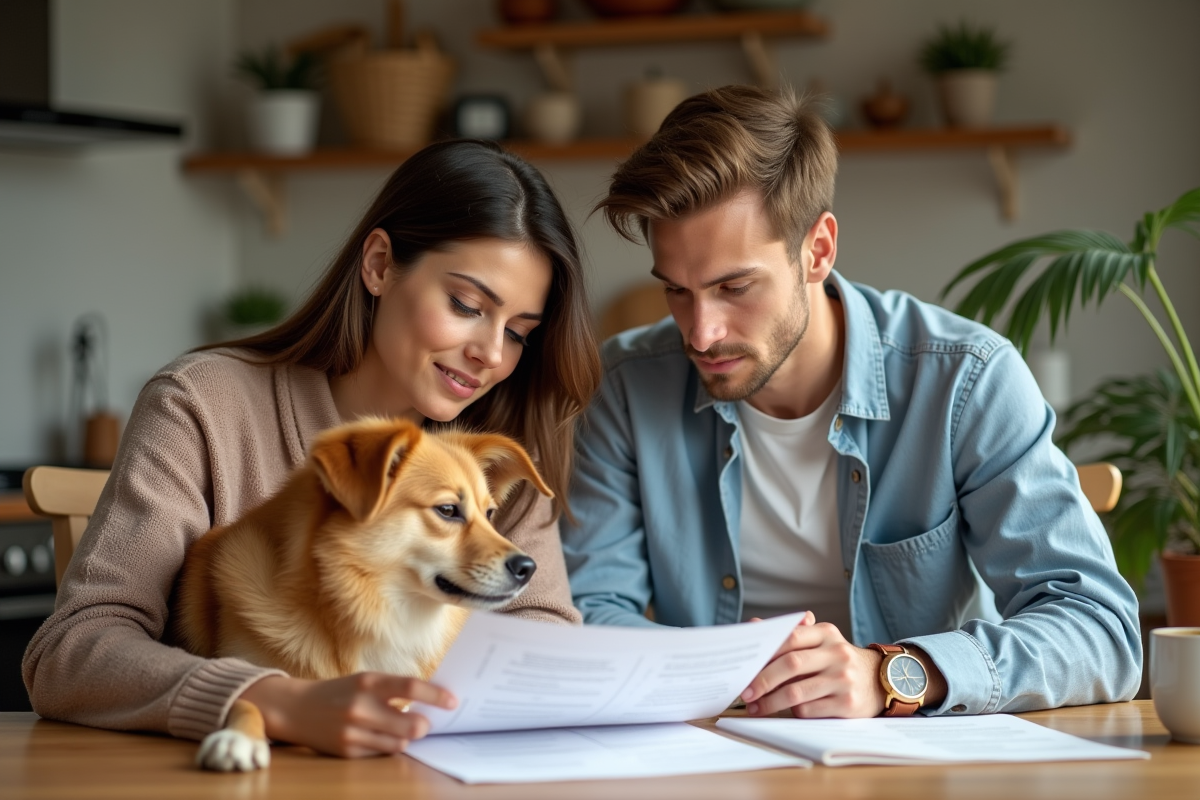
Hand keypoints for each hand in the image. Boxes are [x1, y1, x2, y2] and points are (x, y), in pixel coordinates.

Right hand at [238, 672, 456, 756]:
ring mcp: (353, 732)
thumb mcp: (365, 680)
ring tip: (394, 726)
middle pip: (413, 724)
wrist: (296, 709)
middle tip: (423, 721)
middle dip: (424, 725)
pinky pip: (383, 752)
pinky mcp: (348, 752)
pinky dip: (387, 745)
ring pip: (401, 742)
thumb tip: (431, 703)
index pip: (411, 688)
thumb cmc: (340, 692)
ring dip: (405, 736)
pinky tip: (375, 735)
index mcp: (368, 682)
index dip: (436, 695)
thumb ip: (394, 690)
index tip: (453, 702)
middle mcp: (361, 707)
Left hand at [740, 612, 886, 718]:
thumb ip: (791, 634)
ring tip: (756, 707)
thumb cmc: (837, 661)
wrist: (880, 680)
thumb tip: (753, 624)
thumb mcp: (821, 641)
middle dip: (762, 680)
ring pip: (796, 692)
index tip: (746, 665)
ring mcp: (843, 679)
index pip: (790, 637)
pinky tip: (784, 712)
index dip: (765, 652)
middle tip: (745, 692)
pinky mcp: (848, 703)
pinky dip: (792, 712)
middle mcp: (837, 654)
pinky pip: (809, 710)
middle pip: (791, 665)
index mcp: (826, 634)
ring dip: (770, 702)